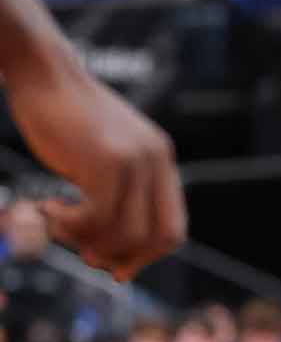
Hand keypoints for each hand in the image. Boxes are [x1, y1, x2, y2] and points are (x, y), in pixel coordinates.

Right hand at [6, 59, 185, 279]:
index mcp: (161, 162)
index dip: (144, 256)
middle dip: (120, 258)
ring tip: (58, 222)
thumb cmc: (64, 120)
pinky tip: (49, 207)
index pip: (173, 230)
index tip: (112, 265)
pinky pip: (98, 218)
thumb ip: (116, 194)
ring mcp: (136, 160)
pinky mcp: (108, 160)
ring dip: (86, 241)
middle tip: (83, 252)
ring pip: (126, 234)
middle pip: (159, 239)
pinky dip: (70, 225)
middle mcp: (157, 161)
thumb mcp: (102, 158)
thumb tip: (114, 253)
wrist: (46, 76)